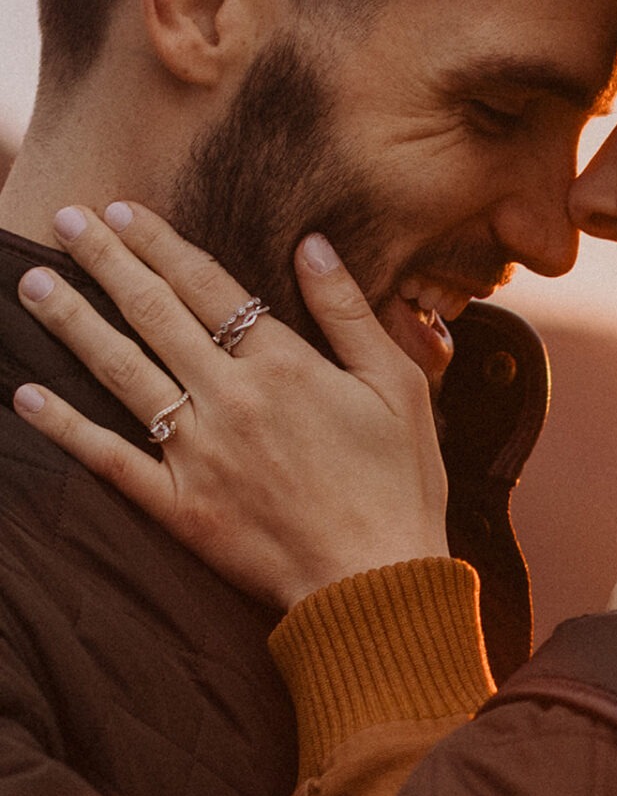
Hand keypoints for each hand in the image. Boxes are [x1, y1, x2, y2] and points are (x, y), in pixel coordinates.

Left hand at [13, 203, 449, 608]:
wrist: (378, 583)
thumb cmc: (399, 484)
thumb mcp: (400, 386)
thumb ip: (349, 313)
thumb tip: (311, 245)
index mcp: (285, 365)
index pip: (208, 286)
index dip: (160, 243)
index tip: (122, 211)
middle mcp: (231, 399)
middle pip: (154, 315)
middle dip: (106, 262)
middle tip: (66, 219)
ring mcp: (199, 454)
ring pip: (122, 373)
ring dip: (73, 322)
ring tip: (34, 281)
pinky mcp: (180, 507)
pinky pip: (111, 460)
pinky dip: (68, 429)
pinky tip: (29, 397)